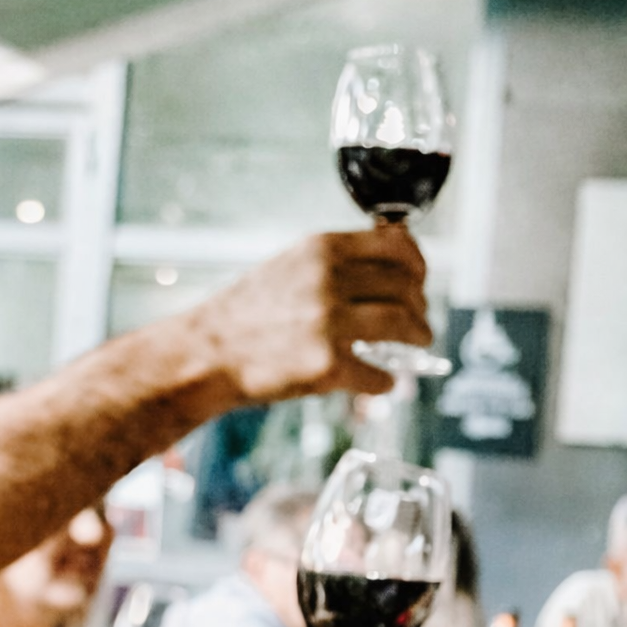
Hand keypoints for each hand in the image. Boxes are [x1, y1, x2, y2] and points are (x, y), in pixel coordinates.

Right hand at [195, 227, 430, 400]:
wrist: (207, 355)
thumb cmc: (245, 313)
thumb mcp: (289, 267)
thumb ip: (334, 263)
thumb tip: (385, 270)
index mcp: (322, 249)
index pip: (397, 244)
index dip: (418, 264)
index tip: (419, 279)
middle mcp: (329, 281)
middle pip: (405, 286)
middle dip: (420, 306)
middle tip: (419, 321)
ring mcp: (329, 324)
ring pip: (402, 325)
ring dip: (418, 336)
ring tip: (418, 343)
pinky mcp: (325, 366)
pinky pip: (377, 374)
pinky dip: (387, 381)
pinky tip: (384, 382)